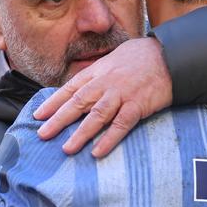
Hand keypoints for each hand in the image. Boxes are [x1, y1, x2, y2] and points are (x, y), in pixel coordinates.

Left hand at [34, 37, 172, 157]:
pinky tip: (97, 152)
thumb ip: (96, 74)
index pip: (70, 88)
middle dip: (58, 120)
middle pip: (78, 103)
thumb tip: (80, 87)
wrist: (168, 55)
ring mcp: (121, 94)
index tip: (37, 116)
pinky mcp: (138, 105)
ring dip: (80, 133)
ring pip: (96, 115)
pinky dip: (109, 139)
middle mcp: (106, 83)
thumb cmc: (139, 57)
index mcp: (97, 72)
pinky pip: (121, 125)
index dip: (53, 103)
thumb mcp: (112, 59)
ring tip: (66, 149)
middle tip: (42, 134)